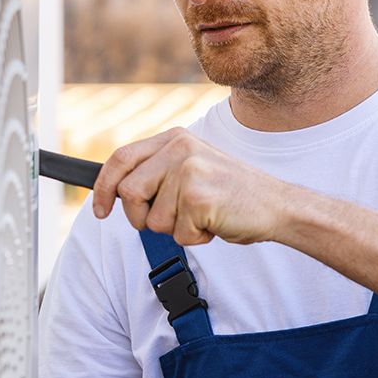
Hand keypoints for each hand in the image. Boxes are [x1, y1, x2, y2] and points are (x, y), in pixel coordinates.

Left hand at [91, 128, 292, 245]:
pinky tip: (214, 223)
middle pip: (128, 193)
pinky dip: (195, 238)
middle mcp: (179, 149)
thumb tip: (115, 192)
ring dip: (175, 230)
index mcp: (174, 138)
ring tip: (202, 216)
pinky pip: (178, 234)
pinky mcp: (198, 196)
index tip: (101, 211)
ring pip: (152, 219)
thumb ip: (158, 172)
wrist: (277, 205)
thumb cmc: (232, 194)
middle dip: (142, 218)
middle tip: (171, 220)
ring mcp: (188, 170)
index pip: (120, 158)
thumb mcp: (191, 169)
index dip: (103, 187)